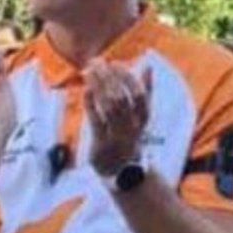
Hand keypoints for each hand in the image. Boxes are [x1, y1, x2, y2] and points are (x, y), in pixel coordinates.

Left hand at [85, 60, 150, 176]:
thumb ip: (145, 91)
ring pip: (108, 108)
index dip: (128, 77)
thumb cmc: (128, 134)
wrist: (122, 171)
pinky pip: (95, 121)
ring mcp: (116, 137)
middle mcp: (132, 128)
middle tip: (97, 61)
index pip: (140, 96)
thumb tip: (147, 66)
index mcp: (143, 120)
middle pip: (122, 99)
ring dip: (98, 86)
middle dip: (109, 78)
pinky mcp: (101, 143)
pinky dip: (90, 103)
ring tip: (89, 70)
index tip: (116, 62)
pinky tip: (85, 88)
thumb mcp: (140, 116)